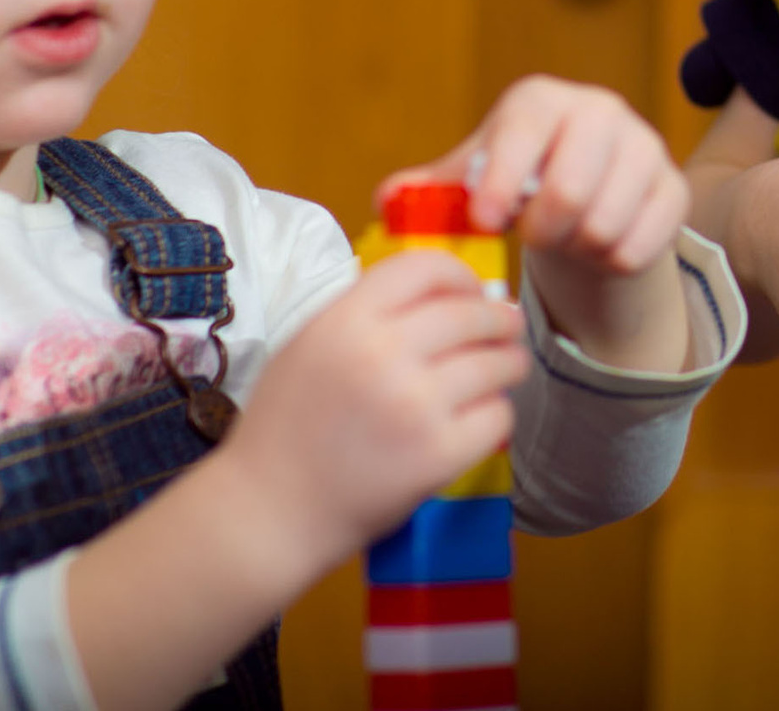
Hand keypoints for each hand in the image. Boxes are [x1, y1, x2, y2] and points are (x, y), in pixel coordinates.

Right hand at [216, 247, 525, 567]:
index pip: (425, 267)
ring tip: (509, 366)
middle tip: (508, 327)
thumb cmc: (285, 428)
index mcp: (346, 321)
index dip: (459, 275)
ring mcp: (415, 407)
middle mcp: (384, 355)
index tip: (471, 292)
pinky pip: (496, 416)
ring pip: (495, 363)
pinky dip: (498, 412)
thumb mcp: (308, 345)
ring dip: (510, 362)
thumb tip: (438, 294)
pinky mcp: (438, 456)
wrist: (268, 510)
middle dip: (500, 319)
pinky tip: (485, 414)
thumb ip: (365, 313)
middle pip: (471, 314)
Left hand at [389, 75, 692, 371]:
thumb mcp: (475, 183)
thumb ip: (432, 192)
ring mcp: (645, 146)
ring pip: (605, 223)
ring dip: (577, 248)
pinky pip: (640, 246)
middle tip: (533, 239)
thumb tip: (386, 201)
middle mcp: (600, 110)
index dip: (502, 180)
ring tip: (566, 238)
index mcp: (543, 100)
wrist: (589, 199)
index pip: (523, 131)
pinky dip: (612, 261)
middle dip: (542, 230)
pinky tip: (599, 247)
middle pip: (570, 189)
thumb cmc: (520, 186)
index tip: (488, 222)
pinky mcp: (674, 187)